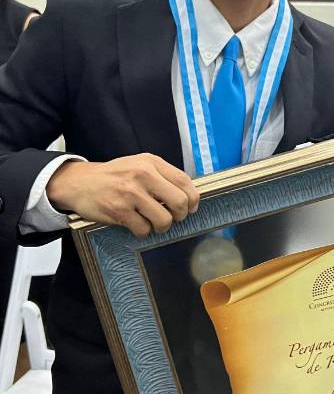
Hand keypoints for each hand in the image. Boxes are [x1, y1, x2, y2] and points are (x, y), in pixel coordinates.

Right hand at [47, 154, 199, 236]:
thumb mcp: (139, 165)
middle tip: (173, 218)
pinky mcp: (119, 210)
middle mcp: (143, 175)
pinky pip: (144, 230)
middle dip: (180, 215)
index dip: (193, 199)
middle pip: (180, 202)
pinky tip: (135, 224)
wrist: (79, 182)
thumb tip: (188, 197)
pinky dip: (143, 231)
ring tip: (152, 222)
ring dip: (161, 226)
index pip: (184, 181)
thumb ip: (162, 176)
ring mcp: (131, 193)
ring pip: (164, 220)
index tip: (191, 208)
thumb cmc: (114, 176)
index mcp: (151, 162)